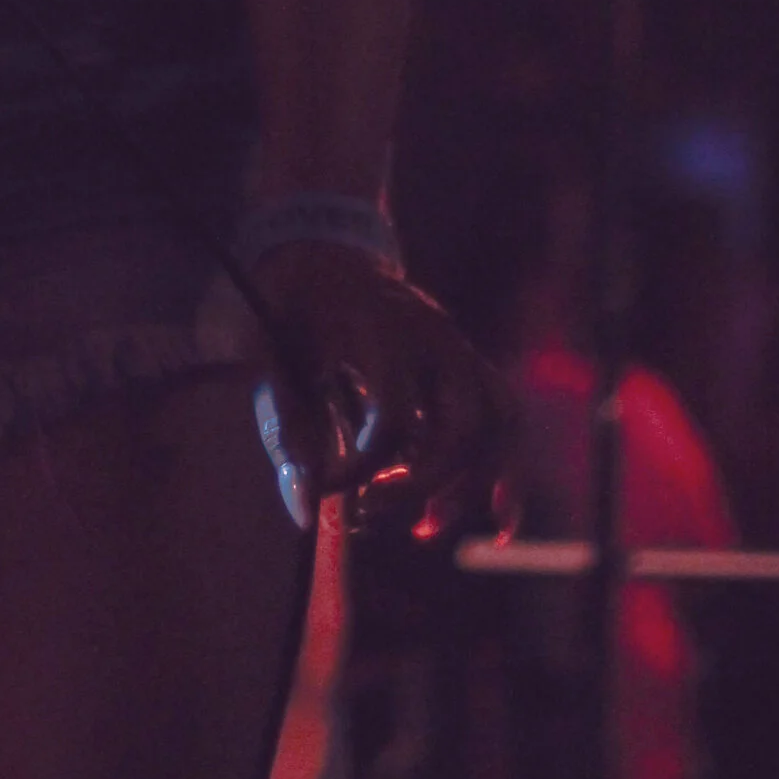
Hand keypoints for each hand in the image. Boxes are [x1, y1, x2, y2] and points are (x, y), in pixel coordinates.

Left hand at [250, 243, 510, 539]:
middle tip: (375, 510)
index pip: (392, 417)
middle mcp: (434, 336)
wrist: (324, 253)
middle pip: (463, 425)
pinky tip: (494, 519)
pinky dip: (503, 470)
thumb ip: (288, 434)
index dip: (361, 469)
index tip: (327, 492)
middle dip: (427, 483)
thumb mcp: (272, 359)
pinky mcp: (470, 362)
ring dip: (470, 484)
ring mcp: (459, 346)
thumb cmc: (295, 310)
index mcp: (379, 329)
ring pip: (497, 423)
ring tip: (424, 525)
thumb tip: (307, 515)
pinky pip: (506, 418)